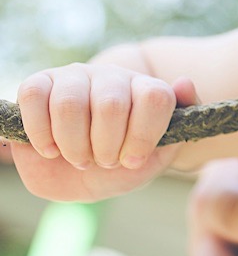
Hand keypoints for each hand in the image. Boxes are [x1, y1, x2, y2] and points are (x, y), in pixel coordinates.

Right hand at [11, 63, 187, 201]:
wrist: (76, 178)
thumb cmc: (122, 165)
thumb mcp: (157, 158)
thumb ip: (179, 127)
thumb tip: (184, 82)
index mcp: (146, 90)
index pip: (155, 98)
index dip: (144, 135)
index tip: (133, 159)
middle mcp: (113, 77)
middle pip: (112, 104)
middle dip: (106, 146)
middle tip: (103, 161)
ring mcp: (75, 77)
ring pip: (70, 104)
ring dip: (73, 145)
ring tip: (79, 157)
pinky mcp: (39, 84)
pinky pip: (34, 97)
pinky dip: (40, 132)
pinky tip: (49, 149)